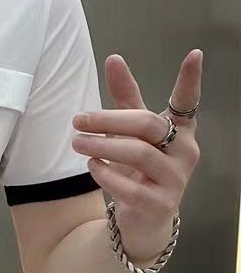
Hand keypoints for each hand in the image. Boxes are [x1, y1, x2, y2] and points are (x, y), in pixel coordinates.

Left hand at [71, 49, 202, 263]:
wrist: (143, 217)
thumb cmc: (138, 168)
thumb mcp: (130, 131)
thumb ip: (125, 98)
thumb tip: (114, 59)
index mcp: (181, 130)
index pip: (187, 102)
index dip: (191, 80)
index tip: (194, 54)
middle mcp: (185, 151)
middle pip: (147, 125)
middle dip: (108, 120)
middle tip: (78, 120)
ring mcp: (176, 178)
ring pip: (138, 154)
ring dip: (102, 146)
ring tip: (78, 142)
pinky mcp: (160, 203)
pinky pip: (129, 186)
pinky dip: (106, 174)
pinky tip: (93, 166)